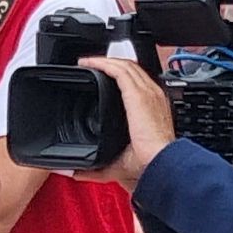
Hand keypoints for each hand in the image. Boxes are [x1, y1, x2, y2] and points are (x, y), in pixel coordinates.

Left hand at [84, 56, 174, 184]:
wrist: (159, 164)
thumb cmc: (147, 165)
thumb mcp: (116, 163)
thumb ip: (93, 167)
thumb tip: (72, 171)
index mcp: (152, 109)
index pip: (137, 83)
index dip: (119, 76)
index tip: (100, 78)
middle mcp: (153, 96)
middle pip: (132, 69)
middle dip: (110, 64)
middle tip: (90, 66)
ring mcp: (148, 92)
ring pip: (126, 66)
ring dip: (105, 60)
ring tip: (87, 62)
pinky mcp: (139, 94)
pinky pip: (121, 70)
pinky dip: (104, 64)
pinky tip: (91, 63)